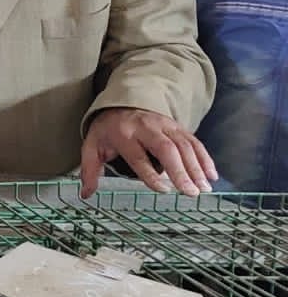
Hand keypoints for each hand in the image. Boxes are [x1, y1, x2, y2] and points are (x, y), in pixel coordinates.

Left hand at [80, 106, 217, 198]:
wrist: (120, 102)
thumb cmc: (107, 130)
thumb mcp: (92, 146)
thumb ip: (90, 170)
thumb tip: (85, 194)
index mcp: (122, 134)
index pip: (138, 156)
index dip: (151, 174)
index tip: (164, 190)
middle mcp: (145, 128)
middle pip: (165, 149)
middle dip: (180, 171)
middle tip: (191, 193)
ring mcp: (164, 125)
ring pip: (184, 145)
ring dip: (197, 167)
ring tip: (204, 189)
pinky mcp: (177, 126)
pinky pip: (194, 141)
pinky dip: (205, 158)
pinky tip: (211, 175)